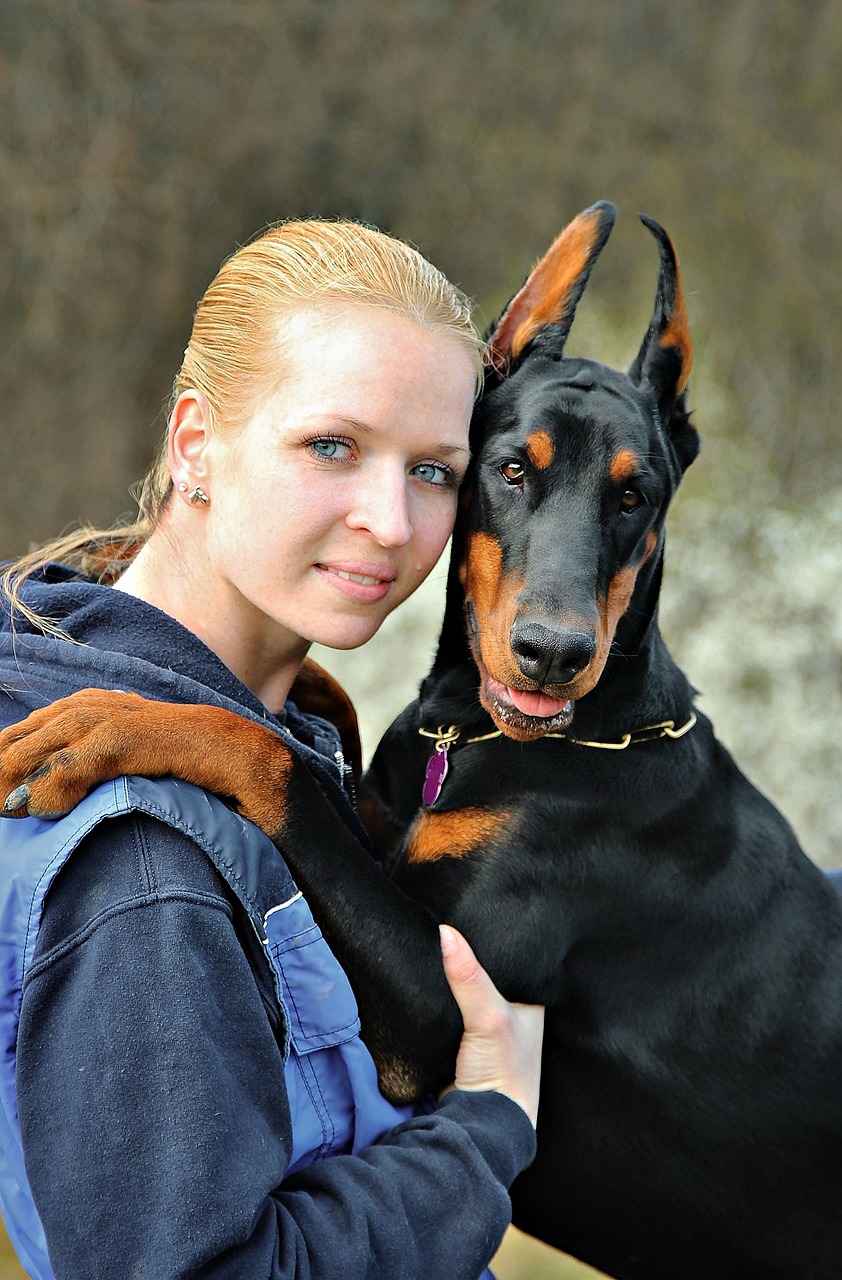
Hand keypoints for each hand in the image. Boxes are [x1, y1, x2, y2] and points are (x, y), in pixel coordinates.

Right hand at [439, 924, 543, 1127]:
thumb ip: (469, 977)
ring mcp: (486, 1024)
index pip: (512, 954)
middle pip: (485, 970)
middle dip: (466, 953)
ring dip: (449, 975)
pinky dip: (438, 997)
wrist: (481, 1123)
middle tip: (442, 921)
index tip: (468, 911)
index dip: (491, 935)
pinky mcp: (461, 1038)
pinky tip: (425, 978)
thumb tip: (445, 933)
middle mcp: (512, 1008)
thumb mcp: (488, 1017)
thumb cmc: (503, 1073)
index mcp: (531, 998)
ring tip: (429, 941)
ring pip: (464, 988)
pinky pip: (447, 1007)